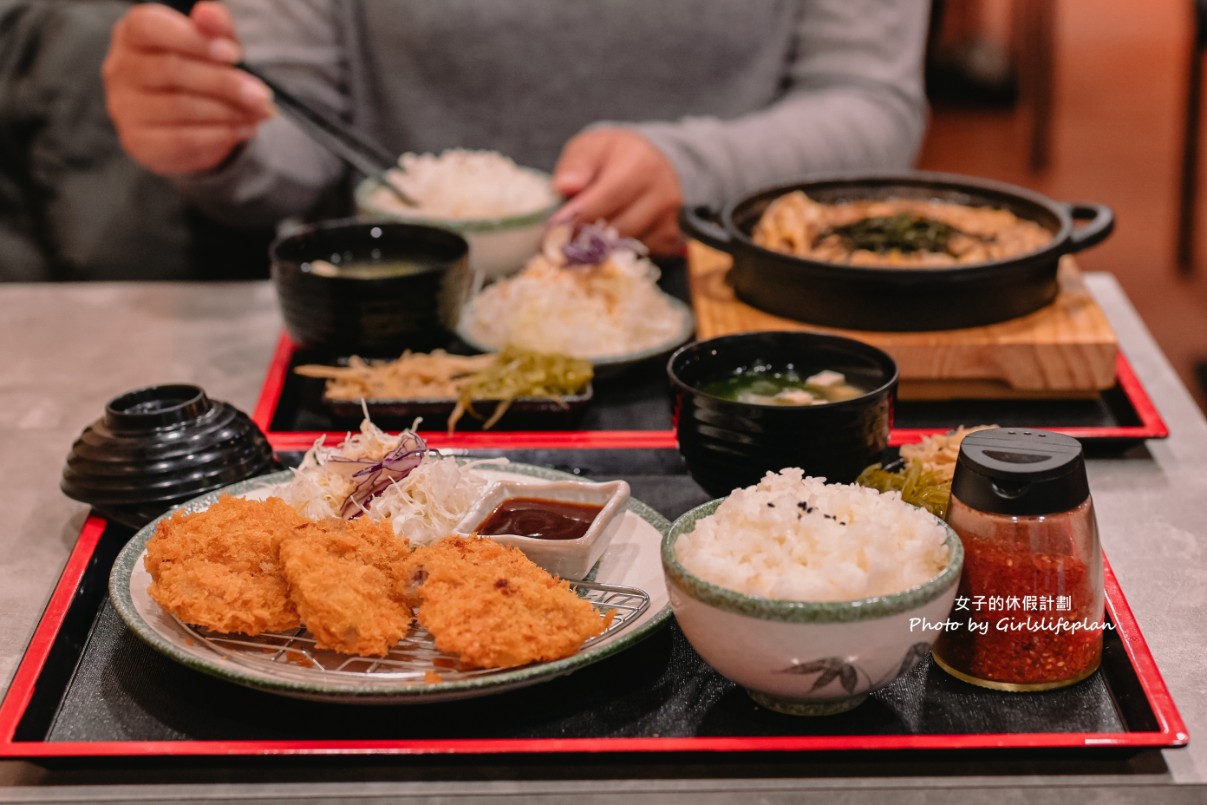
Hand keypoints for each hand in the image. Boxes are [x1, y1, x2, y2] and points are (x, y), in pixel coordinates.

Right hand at [102, 1, 274, 175]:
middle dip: (224, 82)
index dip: (195, 40)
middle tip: (261, 94)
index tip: (235, 54)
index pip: (150, 27)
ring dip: (229, 111)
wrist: (186, 126)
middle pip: (171, 69)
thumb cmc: (198, 73)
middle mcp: (120, 69)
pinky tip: (245, 129)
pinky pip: (182, 138)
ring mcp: (125, 107)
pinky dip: (221, 134)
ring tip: (259, 112)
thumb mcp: (213, 45)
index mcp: (132, 34)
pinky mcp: (138, 141)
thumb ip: (215, 27)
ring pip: (180, 106)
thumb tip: (209, 13)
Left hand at [552, 129, 684, 255]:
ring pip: (626, 245)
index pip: (609, 196)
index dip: (580, 215)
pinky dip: (618, 249)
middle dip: (585, 236)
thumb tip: (566, 186)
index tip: (554, 228)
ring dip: (600, 246)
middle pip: (618, 227)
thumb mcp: (592, 147)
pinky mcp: (671, 238)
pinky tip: (608, 236)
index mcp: (640, 164)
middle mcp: (662, 193)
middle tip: (559, 241)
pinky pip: (637, 254)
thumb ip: (576, 164)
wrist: (654, 162)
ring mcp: (670, 219)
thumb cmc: (615, 156)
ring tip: (580, 238)